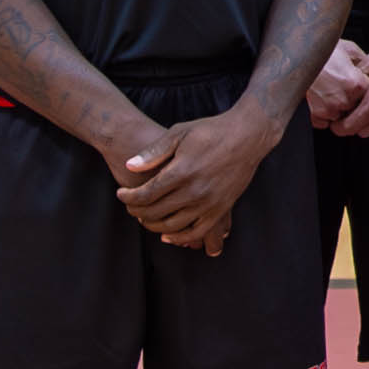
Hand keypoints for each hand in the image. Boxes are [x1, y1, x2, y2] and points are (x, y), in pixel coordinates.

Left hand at [115, 107, 276, 251]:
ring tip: (145, 217)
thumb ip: (153, 152)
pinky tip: (167, 234)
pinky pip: (197, 232)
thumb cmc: (211, 131)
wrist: (248, 136)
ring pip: (172, 225)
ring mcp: (210, 203)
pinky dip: (179, 238)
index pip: (146, 193)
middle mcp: (195, 191)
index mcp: (182, 171)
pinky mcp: (221, 209)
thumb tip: (129, 166)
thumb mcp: (179, 133)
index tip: (121, 194)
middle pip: (156, 212)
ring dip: (153, 225)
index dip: (129, 197)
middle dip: (137, 211)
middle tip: (130, 206)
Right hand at [305, 39, 368, 129]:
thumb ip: (364, 63)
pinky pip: (324, 123)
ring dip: (338, 109)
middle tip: (342, 87)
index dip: (364, 90)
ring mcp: (331, 108)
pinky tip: (321, 101)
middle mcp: (347, 100)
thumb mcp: (350, 50)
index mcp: (359, 85)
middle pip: (356, 108)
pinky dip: (322, 116)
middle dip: (352, 101)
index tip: (358, 84)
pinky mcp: (316, 113)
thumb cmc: (324, 50)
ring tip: (330, 92)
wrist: (300, 54)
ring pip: (341, 117)